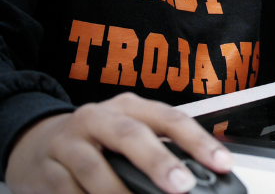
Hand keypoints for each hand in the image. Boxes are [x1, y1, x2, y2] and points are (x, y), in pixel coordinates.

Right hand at [5, 93, 234, 193]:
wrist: (35, 141)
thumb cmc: (97, 139)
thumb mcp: (129, 133)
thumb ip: (160, 150)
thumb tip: (199, 176)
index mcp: (129, 106)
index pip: (170, 118)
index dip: (198, 141)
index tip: (221, 163)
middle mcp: (99, 118)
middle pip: (131, 136)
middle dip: (159, 162)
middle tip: (182, 186)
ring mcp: (69, 143)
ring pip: (95, 169)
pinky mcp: (46, 171)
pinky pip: (68, 192)